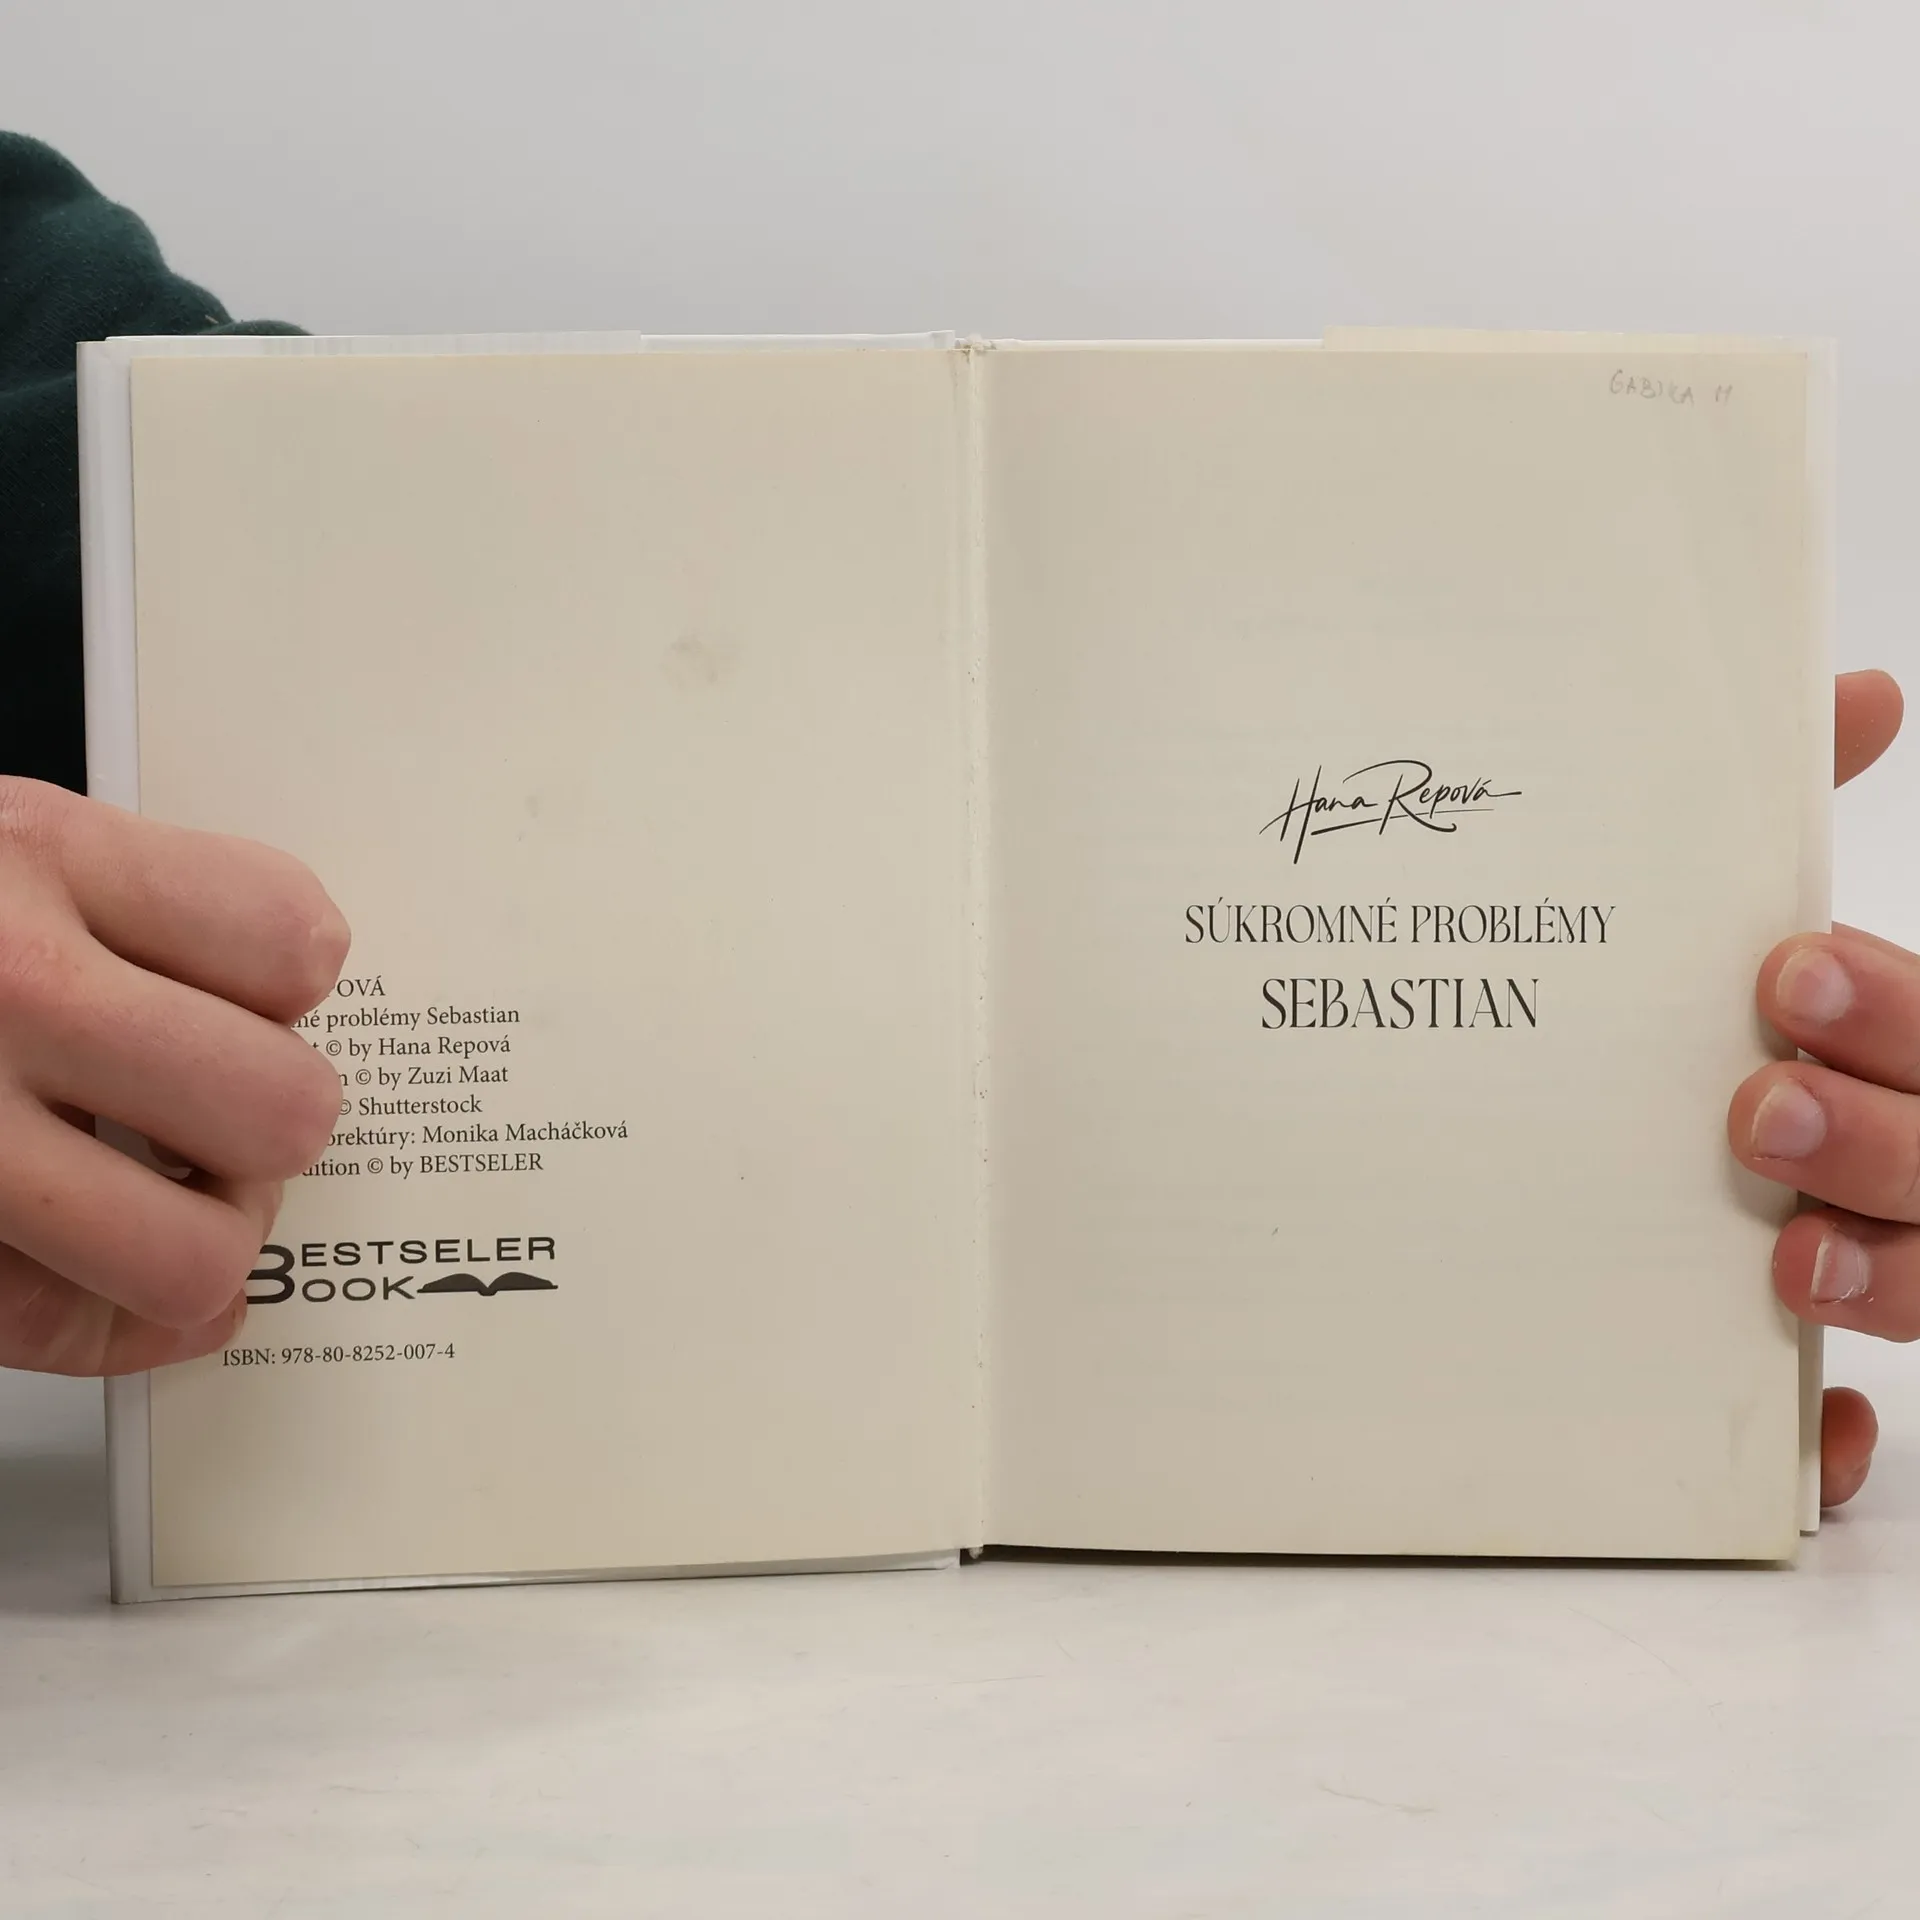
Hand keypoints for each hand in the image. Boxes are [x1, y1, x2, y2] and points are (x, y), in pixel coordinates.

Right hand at [0, 778, 346, 1374]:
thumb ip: (116, 901)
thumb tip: (286, 986)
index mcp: (25, 856)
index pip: (293, 941)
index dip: (285, 986)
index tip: (243, 993)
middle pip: (282, 1109)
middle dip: (266, 1129)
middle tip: (205, 1117)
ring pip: (196, 1257)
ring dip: (199, 1240)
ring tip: (146, 1197)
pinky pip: (68, 1335)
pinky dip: (108, 1326)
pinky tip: (88, 1275)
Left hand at [1729, 669, 1904, 1506]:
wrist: (1722, 1153)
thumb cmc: (1800, 1035)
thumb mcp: (1812, 949)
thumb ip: (1819, 798)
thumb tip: (1864, 685)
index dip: (1894, 1018)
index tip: (1784, 974)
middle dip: (1878, 1137)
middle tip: (1758, 1099)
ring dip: (1880, 1268)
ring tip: (1784, 1245)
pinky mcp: (1863, 1361)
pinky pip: (1871, 1418)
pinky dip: (1848, 1440)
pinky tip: (1832, 1424)